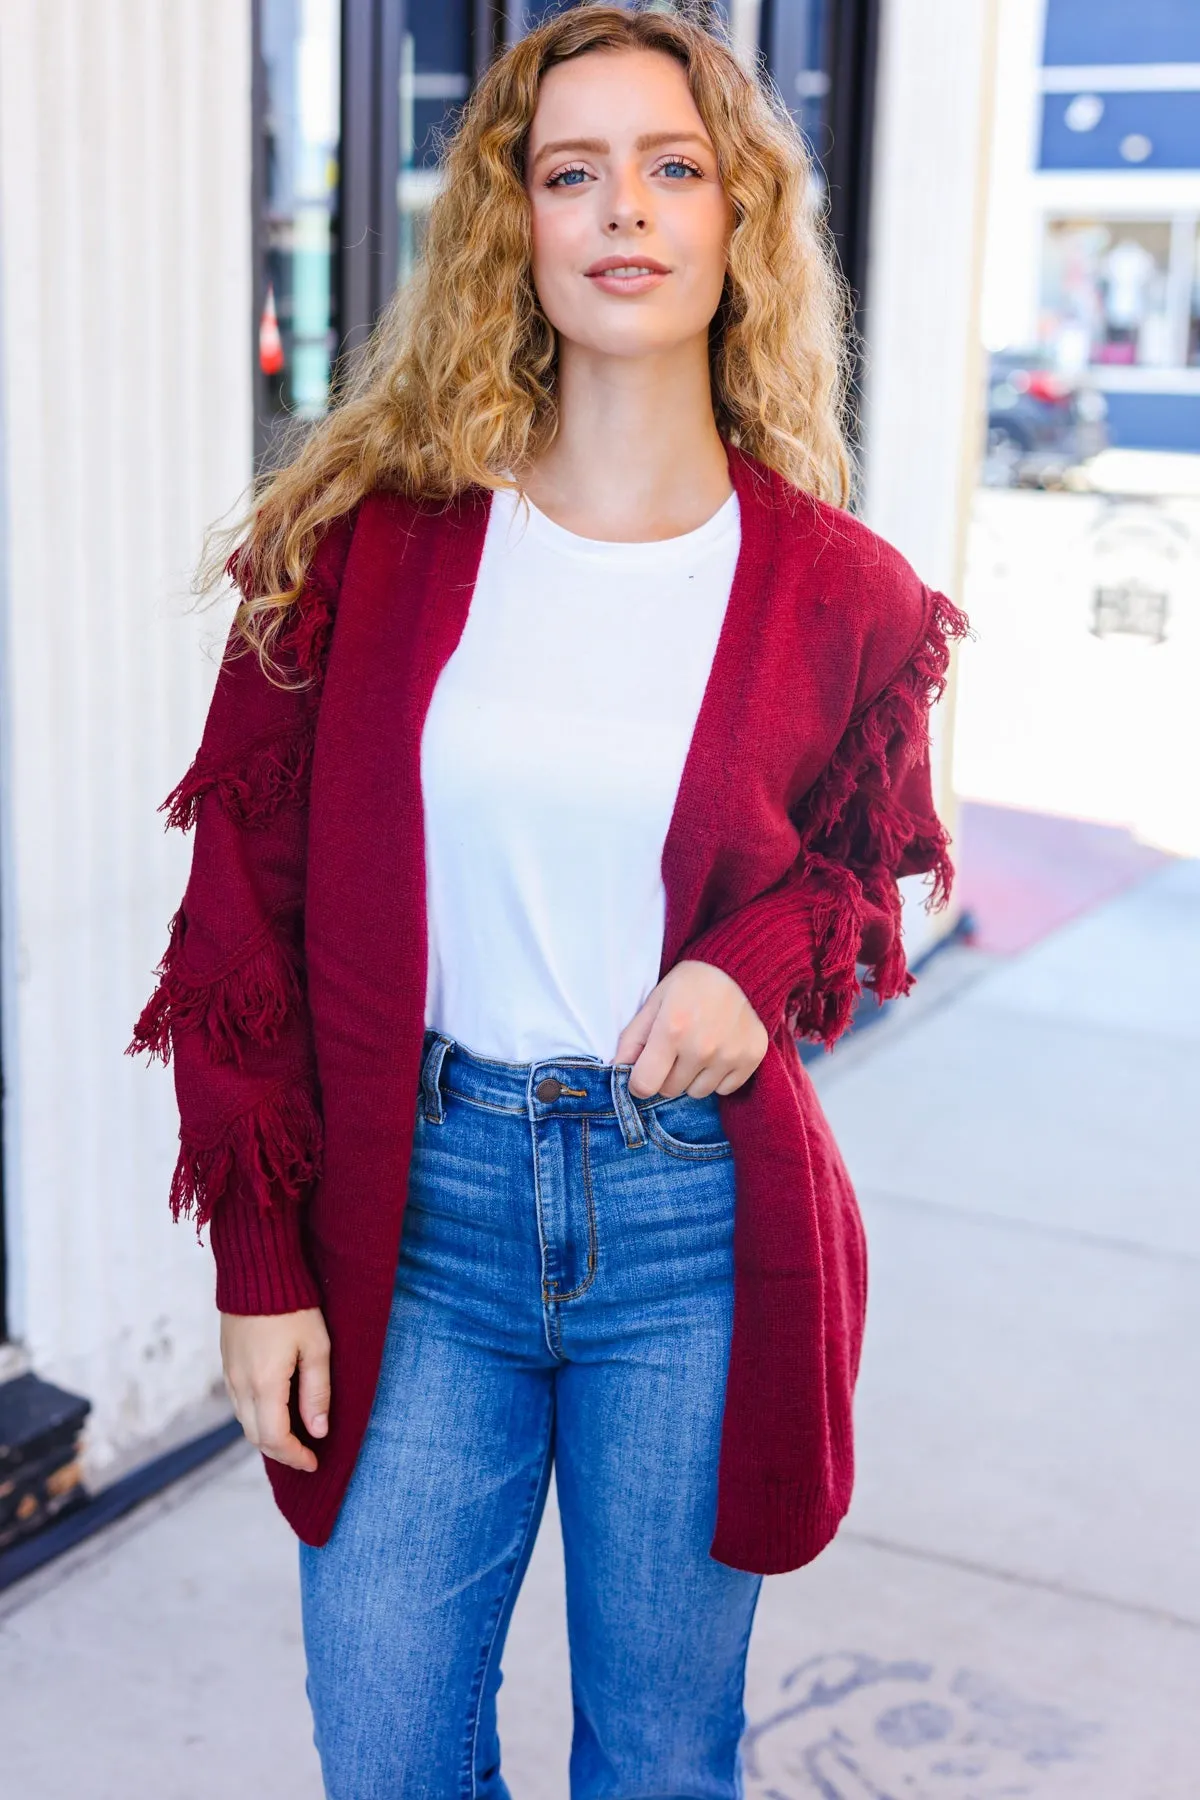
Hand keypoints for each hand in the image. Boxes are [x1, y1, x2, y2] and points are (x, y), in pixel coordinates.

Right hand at [219, 1308, 330, 1472]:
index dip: (295, 1456)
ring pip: (245, 1422)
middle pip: (256, 1437)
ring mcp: (230, 1375)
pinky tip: (276, 1412)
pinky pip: (239, 1404)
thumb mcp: (317, 1347)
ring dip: (267, 1437)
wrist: (256, 1271)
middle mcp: (241, 1384)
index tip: (314, 1462)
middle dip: (281, 1452)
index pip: (274, 1438)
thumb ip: (317, 1392)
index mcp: (264, 1383)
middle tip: (307, 1455)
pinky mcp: (227, 1364)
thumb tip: (319, 1431)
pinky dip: (256, 1418)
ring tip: (295, 1437)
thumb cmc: (293, 1306)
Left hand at [613, 959, 767, 1100]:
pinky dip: (718, 1077)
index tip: (646, 1069)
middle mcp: (701, 1048)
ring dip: (692, 1078)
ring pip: (697, 1093)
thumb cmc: (692, 983)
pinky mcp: (751, 1059)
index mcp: (671, 1030)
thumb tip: (618, 1068)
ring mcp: (729, 1056)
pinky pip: (724, 1089)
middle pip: (670, 1090)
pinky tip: (720, 1052)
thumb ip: (633, 1037)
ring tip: (699, 1049)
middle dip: (667, 1075)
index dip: (639, 1080)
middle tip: (675, 1049)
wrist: (742, 968)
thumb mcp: (656, 1000)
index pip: (645, 1085)